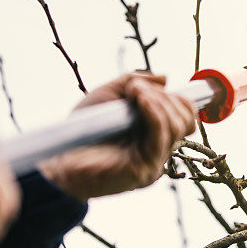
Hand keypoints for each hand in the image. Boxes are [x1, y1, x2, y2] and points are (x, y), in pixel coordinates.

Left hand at [39, 72, 195, 199]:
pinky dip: (154, 113)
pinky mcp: (145, 169)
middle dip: (165, 97)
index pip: (185, 117)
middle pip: (186, 120)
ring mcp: (154, 161)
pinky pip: (160, 137)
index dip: (177, 98)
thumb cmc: (83, 129)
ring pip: (177, 126)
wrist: (61, 158)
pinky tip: (140, 100)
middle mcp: (159, 150)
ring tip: (134, 91)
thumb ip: (136, 82)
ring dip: (158, 101)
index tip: (151, 86)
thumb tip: (165, 78)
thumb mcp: (109, 95)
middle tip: (136, 87)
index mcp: (155, 135)